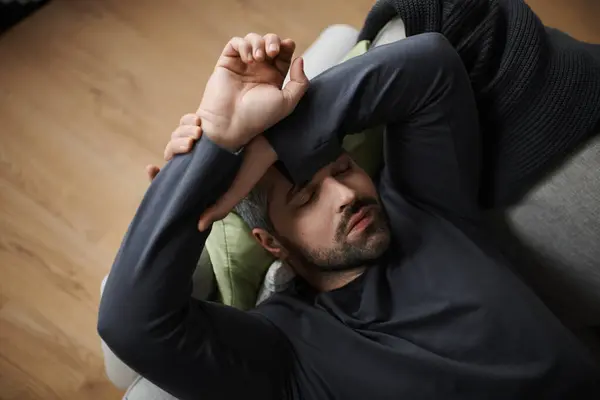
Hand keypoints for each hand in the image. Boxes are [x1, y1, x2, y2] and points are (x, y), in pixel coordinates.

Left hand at [146, 113, 276, 231]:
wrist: (270, 139)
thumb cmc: (254, 167)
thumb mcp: (237, 191)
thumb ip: (219, 208)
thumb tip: (198, 225)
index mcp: (200, 177)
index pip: (171, 178)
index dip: (158, 176)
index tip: (151, 167)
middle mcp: (197, 160)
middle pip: (171, 154)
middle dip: (173, 149)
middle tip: (188, 146)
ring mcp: (201, 141)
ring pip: (177, 137)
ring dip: (181, 134)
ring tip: (197, 133)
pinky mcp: (207, 125)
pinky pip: (186, 123)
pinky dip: (187, 122)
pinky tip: (198, 122)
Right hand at [196, 33, 308, 150]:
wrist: (231, 124)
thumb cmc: (259, 117)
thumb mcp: (287, 102)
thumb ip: (299, 82)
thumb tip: (299, 59)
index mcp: (274, 78)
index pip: (283, 53)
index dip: (286, 46)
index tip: (288, 46)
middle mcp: (258, 70)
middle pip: (269, 42)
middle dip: (273, 41)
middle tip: (272, 52)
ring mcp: (242, 65)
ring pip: (253, 39)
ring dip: (258, 42)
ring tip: (258, 58)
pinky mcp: (227, 63)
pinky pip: (235, 43)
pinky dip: (243, 45)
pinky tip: (247, 60)